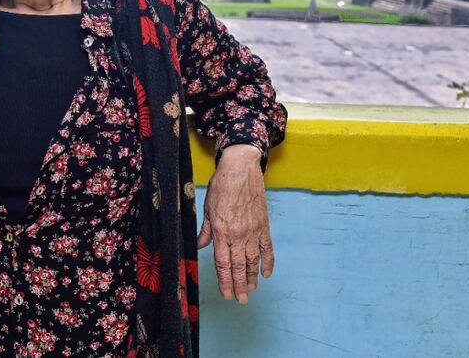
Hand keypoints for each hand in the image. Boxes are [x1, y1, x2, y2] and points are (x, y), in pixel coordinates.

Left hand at [196, 143, 273, 303]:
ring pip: (253, 260)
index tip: (226, 294)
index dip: (225, 280)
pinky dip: (268, 262)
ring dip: (252, 277)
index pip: (223, 262)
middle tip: (240, 300)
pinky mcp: (264, 225)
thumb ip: (205, 230)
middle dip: (239, 285)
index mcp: (221, 231)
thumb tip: (200, 246)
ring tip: (251, 291)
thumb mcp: (207, 208)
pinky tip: (266, 274)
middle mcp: (238, 234)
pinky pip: (267, 248)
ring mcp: (253, 231)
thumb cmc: (221, 186)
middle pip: (239, 266)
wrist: (241, 169)